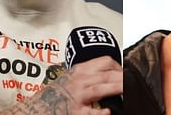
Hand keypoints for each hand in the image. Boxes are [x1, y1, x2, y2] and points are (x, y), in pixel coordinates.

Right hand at [1, 56, 121, 114]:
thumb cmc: (54, 95)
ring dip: (116, 88)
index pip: (103, 62)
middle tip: (135, 80)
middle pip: (105, 74)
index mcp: (79, 70)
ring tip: (129, 89)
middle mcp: (78, 81)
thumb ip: (88, 74)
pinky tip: (108, 112)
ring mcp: (75, 96)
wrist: (35, 108)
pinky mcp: (73, 112)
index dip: (118, 66)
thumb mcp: (71, 78)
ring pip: (99, 88)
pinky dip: (99, 112)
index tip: (128, 71)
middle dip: (122, 77)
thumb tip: (111, 75)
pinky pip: (88, 112)